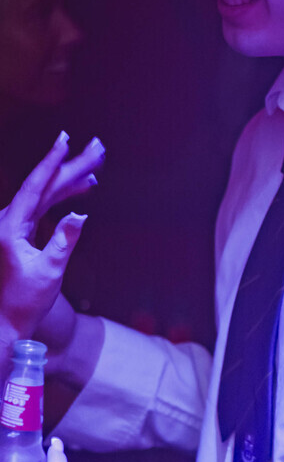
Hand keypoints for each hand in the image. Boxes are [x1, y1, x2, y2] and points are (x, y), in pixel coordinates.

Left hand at [0, 132, 100, 347]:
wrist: (3, 321)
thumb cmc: (23, 301)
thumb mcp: (49, 272)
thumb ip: (63, 241)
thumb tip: (79, 215)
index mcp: (10, 226)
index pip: (35, 186)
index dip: (52, 162)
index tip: (65, 140)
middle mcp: (9, 221)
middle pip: (45, 186)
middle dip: (71, 166)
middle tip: (96, 148)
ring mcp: (14, 227)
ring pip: (45, 195)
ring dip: (70, 181)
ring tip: (95, 166)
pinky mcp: (21, 235)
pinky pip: (43, 208)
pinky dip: (63, 198)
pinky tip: (80, 191)